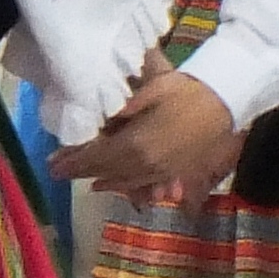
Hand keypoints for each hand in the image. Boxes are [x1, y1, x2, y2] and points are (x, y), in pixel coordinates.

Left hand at [47, 71, 242, 204]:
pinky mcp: (175, 174)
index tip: (52, 164)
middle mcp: (144, 165)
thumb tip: (98, 118)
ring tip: (82, 178)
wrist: (226, 102)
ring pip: (123, 181)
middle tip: (57, 170)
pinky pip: (143, 186)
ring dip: (100, 180)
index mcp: (135, 144)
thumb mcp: (149, 91)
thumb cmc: (186, 91)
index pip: (95, 157)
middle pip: (106, 171)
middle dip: (80, 171)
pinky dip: (123, 186)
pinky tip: (112, 184)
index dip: (73, 162)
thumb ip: (121, 108)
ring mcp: (161, 173)